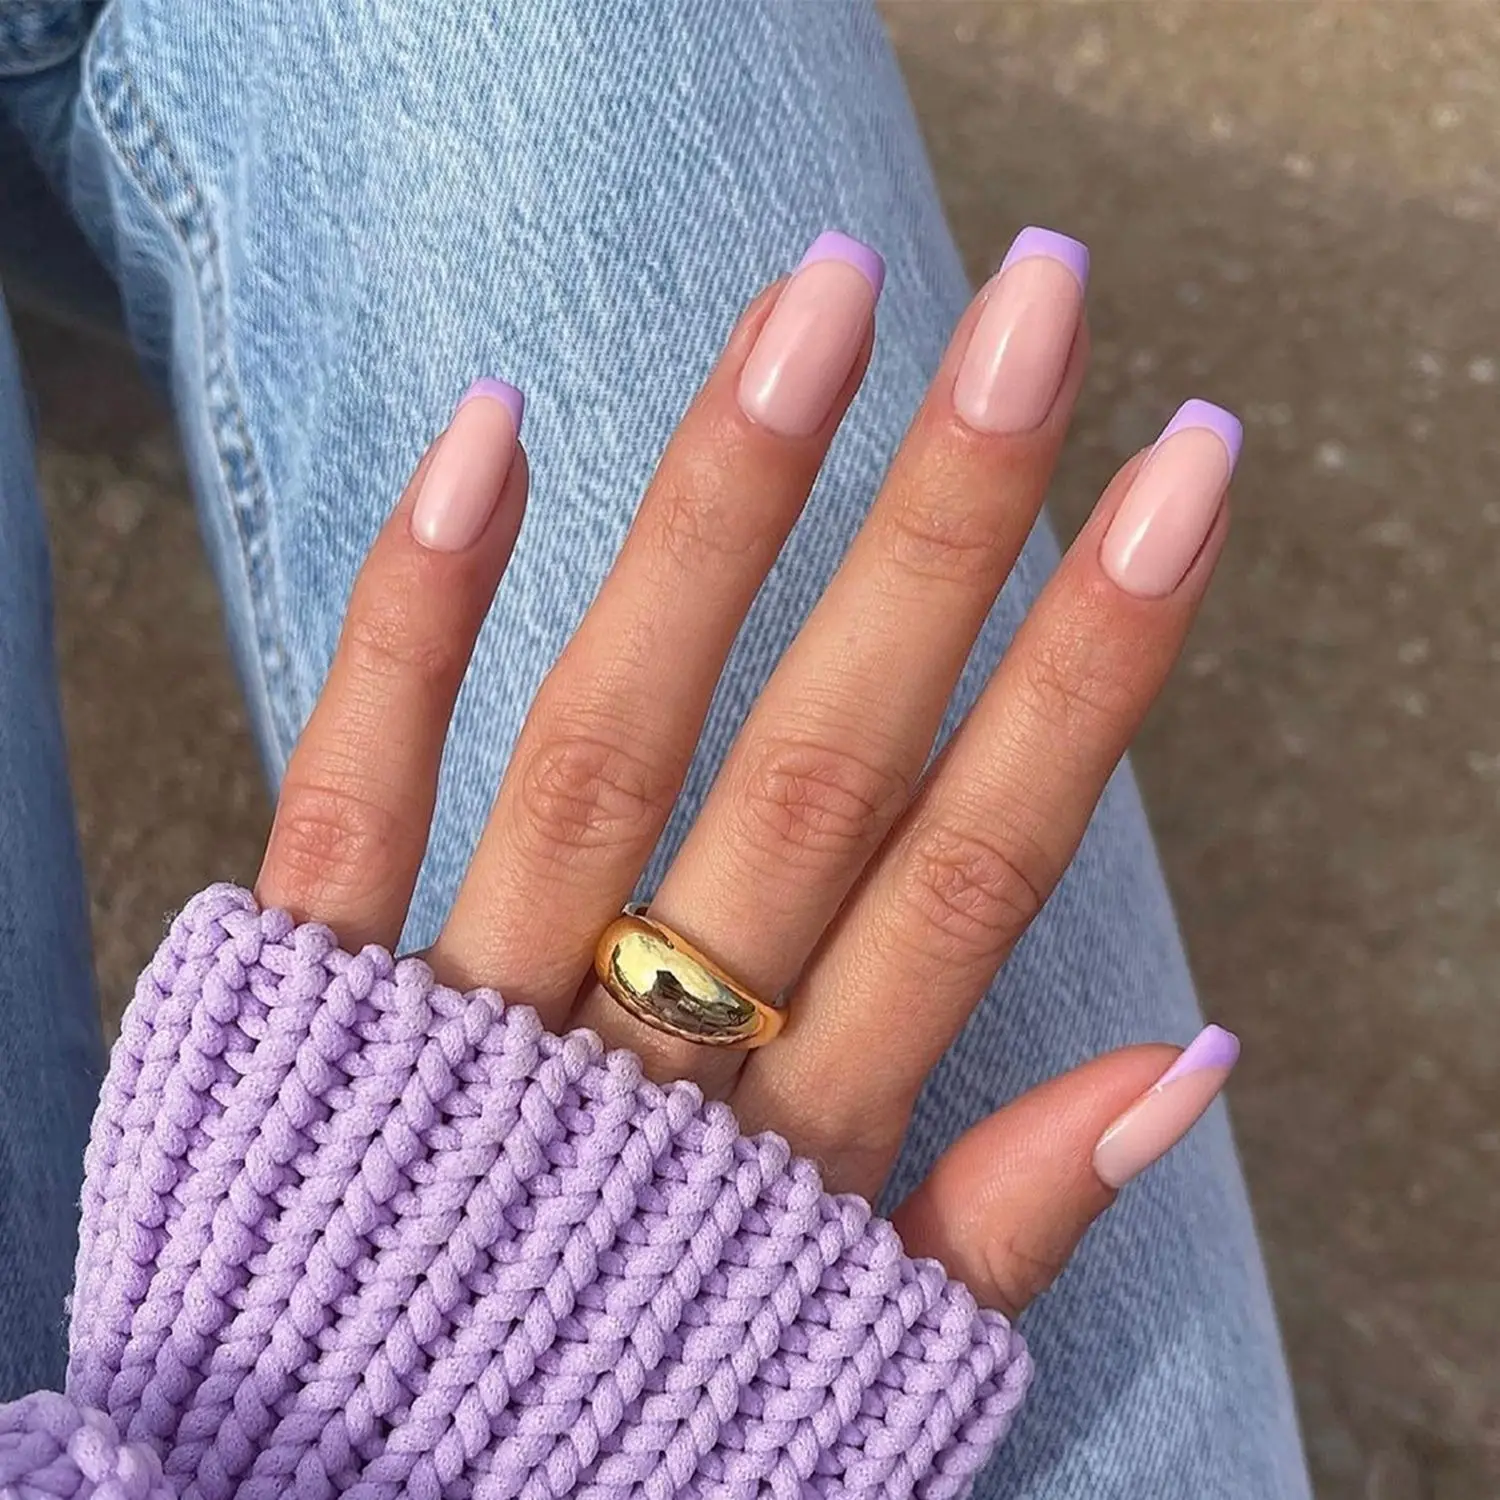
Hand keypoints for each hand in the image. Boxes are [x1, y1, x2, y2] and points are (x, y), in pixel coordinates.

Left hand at [255, 230, 1240, 1318]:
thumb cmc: (615, 1431)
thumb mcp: (848, 1362)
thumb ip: (1009, 1214)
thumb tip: (1198, 1058)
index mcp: (796, 1160)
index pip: (980, 868)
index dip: (1091, 667)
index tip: (1181, 473)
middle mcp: (642, 1070)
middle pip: (820, 768)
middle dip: (942, 530)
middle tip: (1034, 304)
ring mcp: (462, 1026)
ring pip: (609, 743)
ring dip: (720, 512)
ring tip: (818, 304)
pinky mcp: (306, 1002)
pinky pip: (353, 789)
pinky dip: (416, 611)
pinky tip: (493, 427)